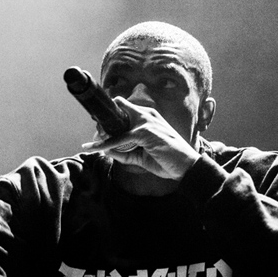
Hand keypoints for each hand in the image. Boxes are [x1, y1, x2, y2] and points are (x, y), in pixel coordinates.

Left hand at [82, 98, 199, 180]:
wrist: (187, 167)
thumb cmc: (168, 160)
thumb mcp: (143, 156)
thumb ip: (125, 153)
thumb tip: (106, 150)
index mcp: (149, 117)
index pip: (126, 109)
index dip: (111, 116)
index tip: (98, 126)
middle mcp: (147, 115)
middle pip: (119, 109)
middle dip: (104, 120)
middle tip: (93, 135)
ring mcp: (146, 122)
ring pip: (117, 124)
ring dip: (102, 133)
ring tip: (90, 144)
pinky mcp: (144, 133)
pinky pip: (120, 138)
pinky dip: (106, 144)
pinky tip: (95, 147)